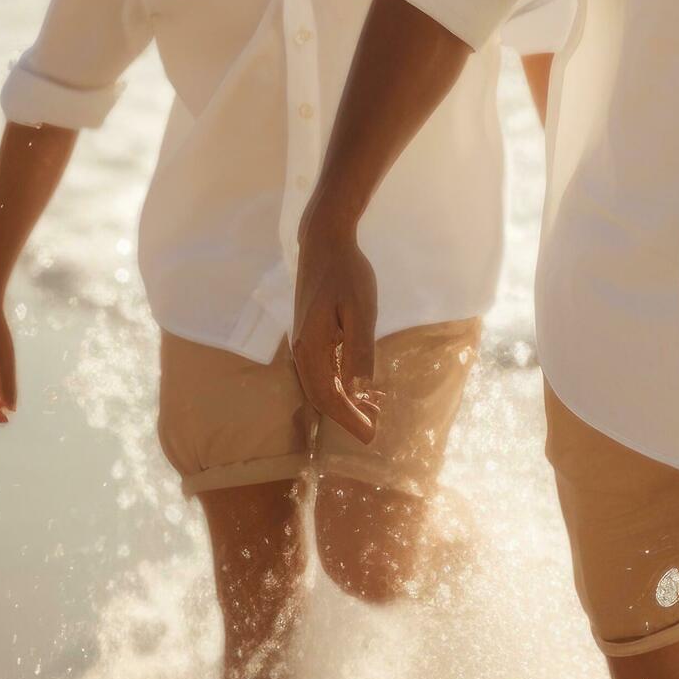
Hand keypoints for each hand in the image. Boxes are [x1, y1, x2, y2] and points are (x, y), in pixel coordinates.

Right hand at [292, 219, 382, 441]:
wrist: (325, 243)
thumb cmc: (347, 273)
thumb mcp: (362, 311)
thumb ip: (360, 350)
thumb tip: (358, 389)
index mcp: (312, 348)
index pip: (328, 397)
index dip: (349, 420)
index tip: (371, 436)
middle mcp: (303, 350)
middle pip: (321, 396)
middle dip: (347, 416)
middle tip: (376, 429)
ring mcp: (305, 343)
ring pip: (321, 385)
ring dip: (345, 401)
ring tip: (374, 410)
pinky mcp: (311, 335)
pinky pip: (323, 369)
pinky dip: (340, 384)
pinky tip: (361, 386)